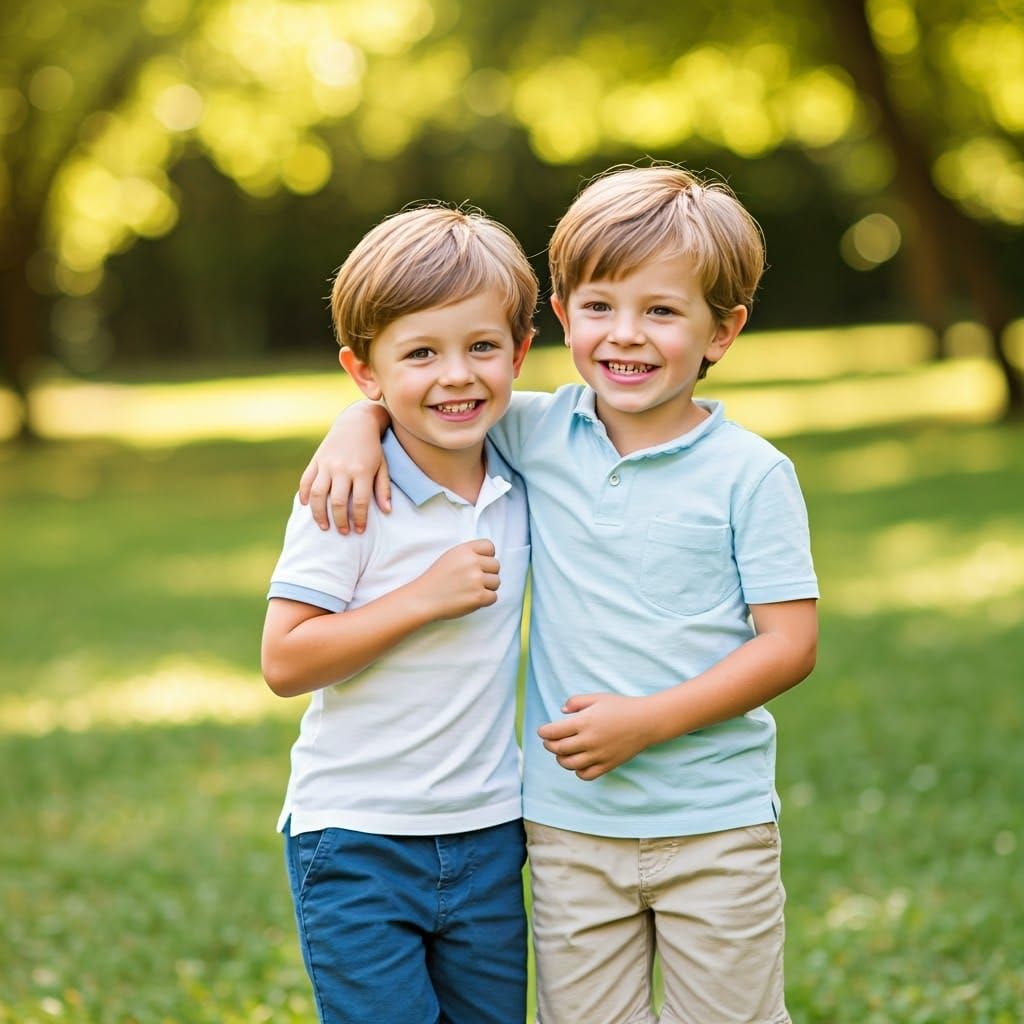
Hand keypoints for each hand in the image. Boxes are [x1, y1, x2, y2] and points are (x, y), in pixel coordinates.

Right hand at [298, 405, 391, 533]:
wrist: (357, 422)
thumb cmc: (373, 448)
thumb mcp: (382, 466)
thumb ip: (383, 489)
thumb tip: (387, 511)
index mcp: (362, 471)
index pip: (360, 503)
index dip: (360, 520)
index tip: (359, 531)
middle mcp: (342, 468)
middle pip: (338, 502)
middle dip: (340, 521)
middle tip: (343, 532)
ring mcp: (327, 464)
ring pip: (318, 495)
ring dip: (319, 514)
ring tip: (324, 526)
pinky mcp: (316, 460)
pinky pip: (306, 480)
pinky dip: (304, 495)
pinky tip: (307, 506)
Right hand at [413, 539, 500, 619]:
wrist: (423, 598)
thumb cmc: (436, 579)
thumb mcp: (451, 557)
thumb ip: (470, 555)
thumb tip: (489, 559)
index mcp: (465, 550)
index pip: (490, 546)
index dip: (487, 556)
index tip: (479, 565)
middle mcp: (472, 562)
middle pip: (496, 565)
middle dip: (488, 573)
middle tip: (473, 581)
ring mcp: (476, 580)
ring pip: (496, 582)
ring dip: (487, 588)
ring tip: (471, 590)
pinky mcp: (478, 596)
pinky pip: (493, 597)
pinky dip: (484, 600)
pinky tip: (471, 598)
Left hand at [537, 693, 658, 780]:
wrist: (646, 722)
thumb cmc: (621, 706)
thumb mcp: (597, 698)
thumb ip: (576, 702)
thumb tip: (561, 711)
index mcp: (584, 722)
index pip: (554, 732)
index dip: (543, 732)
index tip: (542, 731)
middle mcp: (589, 740)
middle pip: (558, 749)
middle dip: (549, 745)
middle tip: (549, 741)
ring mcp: (598, 755)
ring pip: (569, 764)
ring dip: (560, 759)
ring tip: (562, 752)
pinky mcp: (607, 765)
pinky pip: (585, 774)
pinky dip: (577, 771)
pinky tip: (578, 762)